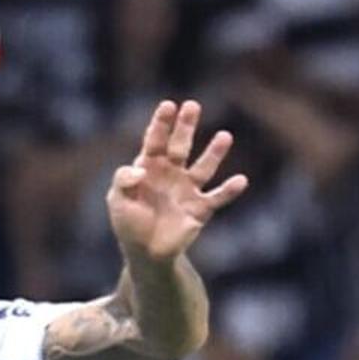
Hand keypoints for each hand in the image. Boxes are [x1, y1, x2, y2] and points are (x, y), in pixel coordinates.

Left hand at [104, 100, 249, 268]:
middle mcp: (171, 173)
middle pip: (180, 146)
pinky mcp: (200, 209)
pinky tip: (241, 181)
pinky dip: (229, 191)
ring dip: (214, 153)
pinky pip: (217, 198)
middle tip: (193, 106)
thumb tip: (140, 168)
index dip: (161, 124)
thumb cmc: (129, 224)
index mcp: (149, 166)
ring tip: (225, 136)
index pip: (155, 140)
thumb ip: (123, 180)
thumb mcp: (117, 201)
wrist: (145, 253)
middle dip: (186, 127)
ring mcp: (188, 190)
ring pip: (203, 168)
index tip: (168, 106)